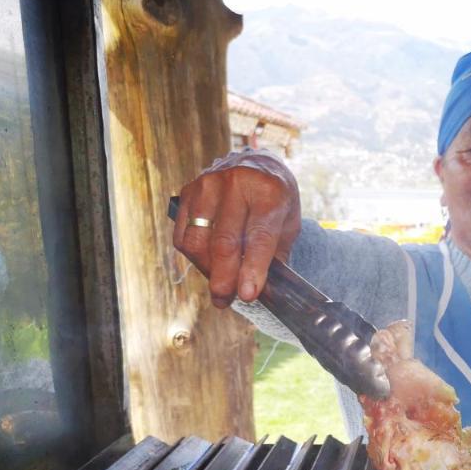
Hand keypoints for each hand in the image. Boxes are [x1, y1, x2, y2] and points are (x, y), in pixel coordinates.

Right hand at [173, 153, 301, 306]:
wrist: (257, 168)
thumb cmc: (275, 203)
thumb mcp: (288, 226)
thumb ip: (274, 257)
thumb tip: (259, 292)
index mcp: (268, 192)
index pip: (258, 237)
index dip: (253, 269)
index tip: (248, 295)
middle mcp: (236, 184)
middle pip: (223, 242)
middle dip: (224, 278)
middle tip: (225, 301)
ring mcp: (207, 186)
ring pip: (197, 241)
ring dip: (206, 271)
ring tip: (219, 287)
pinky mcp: (188, 193)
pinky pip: (182, 236)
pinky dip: (194, 258)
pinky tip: (208, 266)